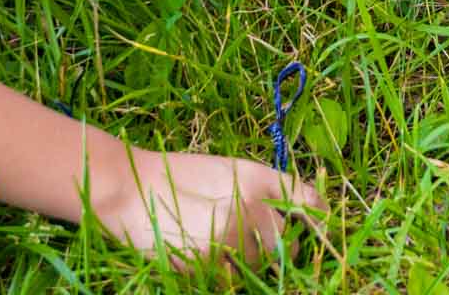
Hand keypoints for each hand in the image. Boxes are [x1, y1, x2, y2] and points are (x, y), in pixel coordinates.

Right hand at [92, 148, 324, 263]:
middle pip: (286, 243)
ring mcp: (232, 234)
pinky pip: (233, 278)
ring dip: (245, 261)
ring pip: (259, 263)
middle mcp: (252, 204)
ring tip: (214, 241)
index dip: (319, 218)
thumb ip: (260, 189)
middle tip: (248, 241)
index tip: (321, 230)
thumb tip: (291, 216)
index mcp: (256, 176)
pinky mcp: (211, 261)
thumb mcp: (225, 171)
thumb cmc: (173, 176)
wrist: (126, 188)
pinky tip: (203, 254)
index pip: (307, 200)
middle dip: (276, 249)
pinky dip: (224, 273)